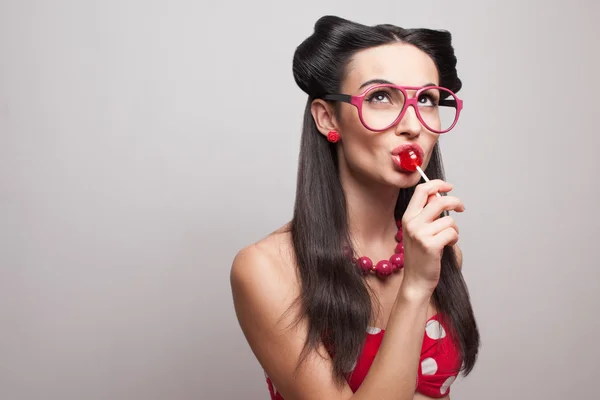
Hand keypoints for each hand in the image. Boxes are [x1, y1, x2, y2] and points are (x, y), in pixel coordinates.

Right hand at [400, 180, 463, 294]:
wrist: (416, 280)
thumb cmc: (421, 255)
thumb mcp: (419, 231)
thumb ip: (427, 213)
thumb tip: (439, 196)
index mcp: (408, 216)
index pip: (422, 190)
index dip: (437, 184)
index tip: (449, 186)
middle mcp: (412, 223)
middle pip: (439, 200)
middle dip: (455, 201)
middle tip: (461, 208)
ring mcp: (420, 234)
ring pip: (449, 219)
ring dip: (454, 228)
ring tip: (448, 238)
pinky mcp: (431, 245)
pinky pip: (452, 232)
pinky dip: (454, 238)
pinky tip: (447, 245)